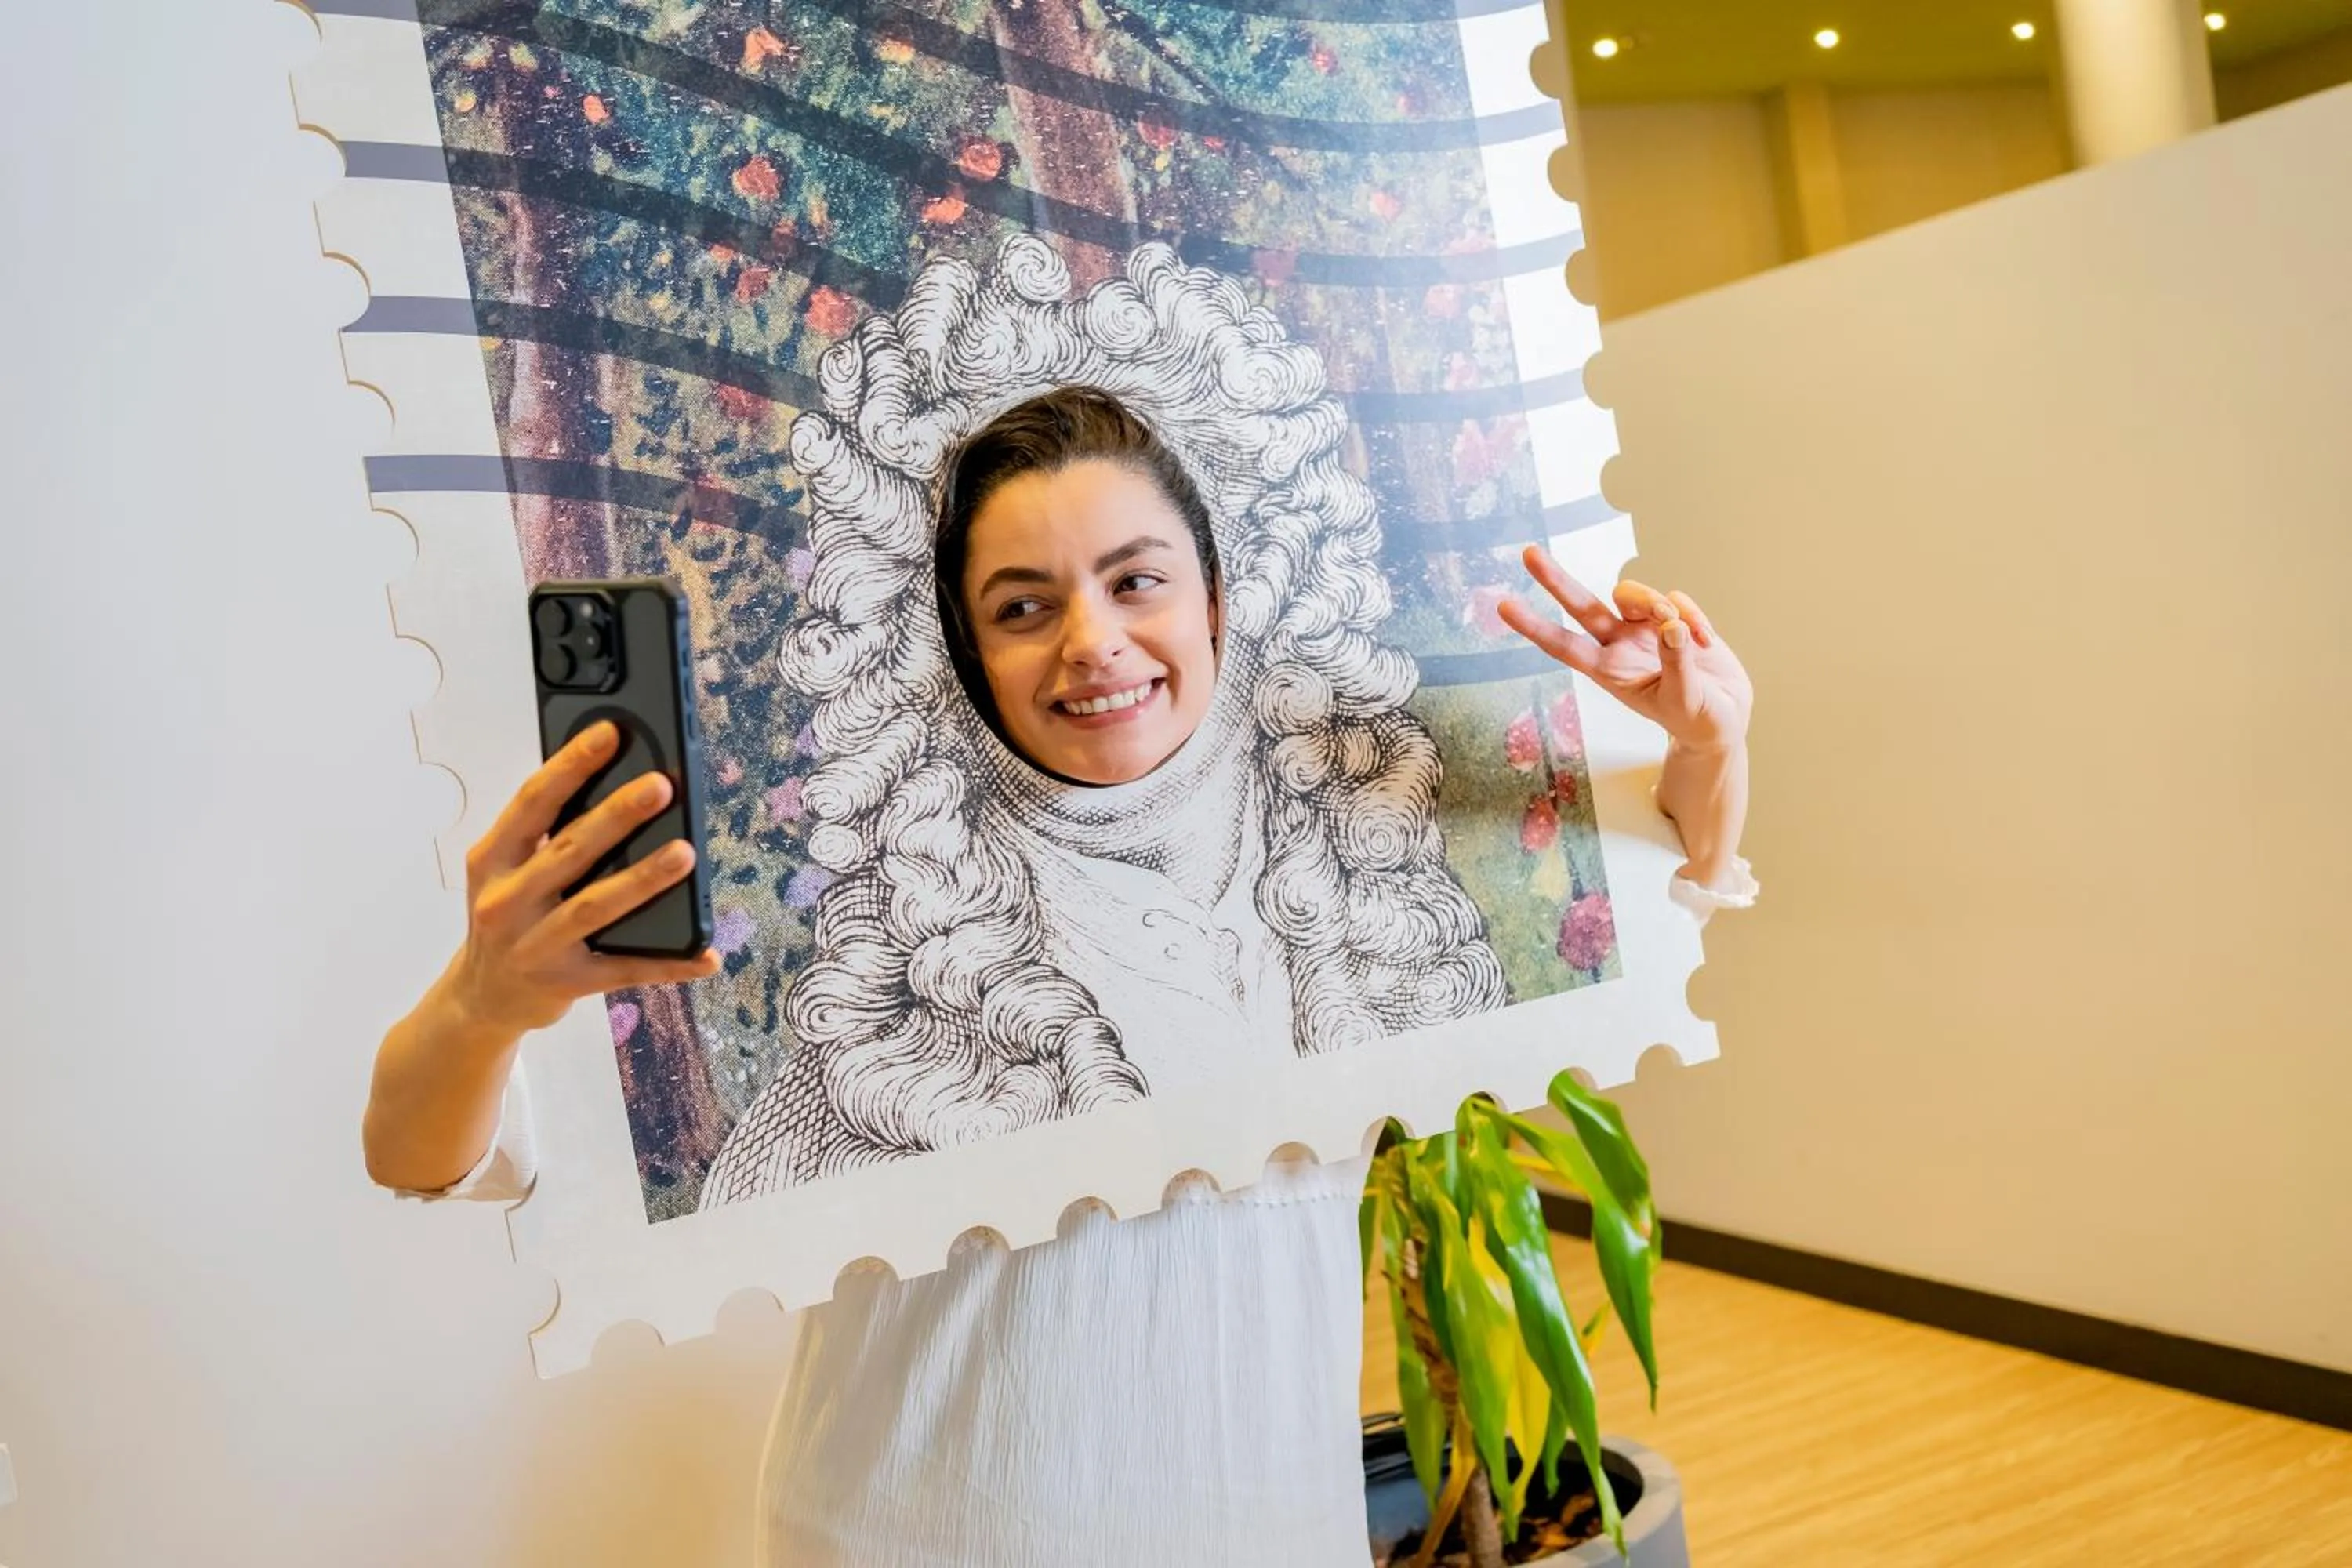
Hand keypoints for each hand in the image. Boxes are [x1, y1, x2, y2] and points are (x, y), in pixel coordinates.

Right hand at [446, 721, 720, 1037]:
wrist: (480, 999)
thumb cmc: (507, 917)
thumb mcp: (507, 871)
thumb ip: (546, 835)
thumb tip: (618, 785)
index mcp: (493, 859)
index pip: (533, 802)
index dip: (571, 765)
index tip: (610, 732)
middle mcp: (507, 900)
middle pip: (568, 850)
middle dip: (616, 815)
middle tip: (661, 786)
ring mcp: (535, 945)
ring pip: (595, 906)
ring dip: (642, 879)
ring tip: (685, 852)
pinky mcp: (566, 984)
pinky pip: (626, 969)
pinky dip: (670, 963)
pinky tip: (707, 955)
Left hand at [1499, 545, 1753, 752]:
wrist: (1725, 716)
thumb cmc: (1697, 718)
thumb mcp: (1686, 700)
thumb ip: (1678, 664)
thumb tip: (1671, 625)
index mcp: (1610, 671)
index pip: (1564, 646)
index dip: (1534, 626)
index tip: (1504, 606)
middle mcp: (1620, 645)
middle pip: (1582, 604)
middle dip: (1556, 579)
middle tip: (1528, 553)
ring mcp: (1646, 629)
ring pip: (1633, 593)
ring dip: (1658, 603)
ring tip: (1688, 634)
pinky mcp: (1674, 617)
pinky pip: (1676, 599)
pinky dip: (1693, 615)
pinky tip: (1707, 642)